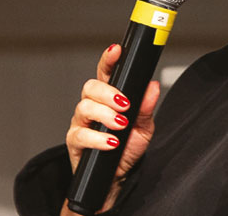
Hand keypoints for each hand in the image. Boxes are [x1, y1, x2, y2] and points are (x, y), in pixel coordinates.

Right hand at [64, 44, 159, 211]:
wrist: (116, 178)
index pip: (106, 72)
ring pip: (84, 107)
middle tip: (125, 104)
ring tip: (121, 125)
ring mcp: (81, 122)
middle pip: (91, 86)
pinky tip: (111, 142)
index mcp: (109, 97)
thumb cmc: (128, 148)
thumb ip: (146, 107)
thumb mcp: (144, 128)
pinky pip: (81, 134)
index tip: (116, 50)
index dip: (108, 59)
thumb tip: (152, 86)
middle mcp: (92, 105)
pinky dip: (98, 138)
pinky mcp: (75, 141)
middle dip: (108, 93)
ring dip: (105, 115)